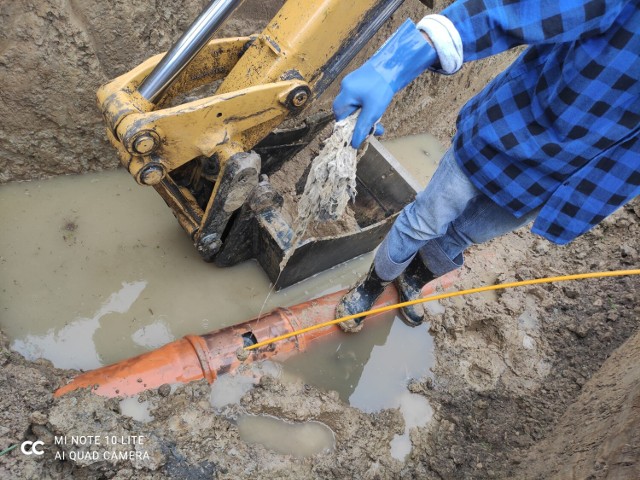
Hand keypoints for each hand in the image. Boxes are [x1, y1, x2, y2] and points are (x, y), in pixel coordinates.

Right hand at [332, 19, 436, 147]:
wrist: (393, 63)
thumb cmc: (382, 86)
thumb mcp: (373, 111)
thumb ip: (362, 128)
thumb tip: (353, 144)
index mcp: (344, 94)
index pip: (340, 118)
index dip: (350, 129)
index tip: (362, 134)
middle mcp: (344, 88)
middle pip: (347, 113)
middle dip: (360, 122)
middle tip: (375, 128)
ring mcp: (351, 83)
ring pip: (354, 106)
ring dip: (365, 115)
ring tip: (379, 117)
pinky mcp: (359, 81)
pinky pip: (359, 99)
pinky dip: (367, 106)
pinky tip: (377, 106)